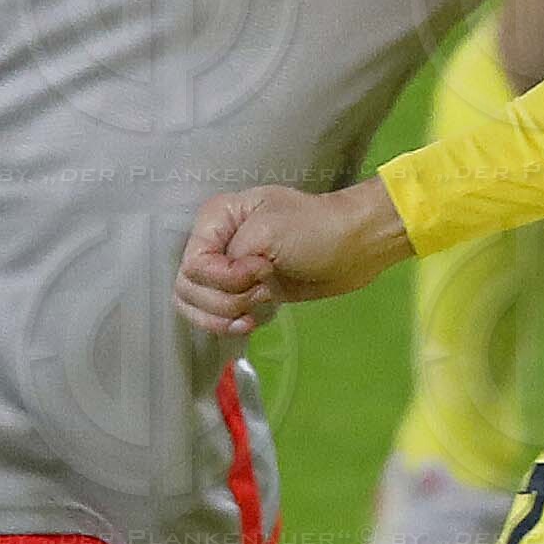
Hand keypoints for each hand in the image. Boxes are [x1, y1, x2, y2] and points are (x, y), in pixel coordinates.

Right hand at [176, 180, 411, 339]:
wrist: (354, 247)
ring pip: (198, 306)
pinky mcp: (245, 293)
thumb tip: (228, 284)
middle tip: (262, 290)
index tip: (259, 271)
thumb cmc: (316, 229)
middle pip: (188, 289)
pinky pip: (219, 316)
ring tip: (259, 306)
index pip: (192, 265)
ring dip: (226, 315)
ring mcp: (229, 271)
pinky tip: (255, 318)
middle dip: (224, 300)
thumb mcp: (269, 231)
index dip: (221, 278)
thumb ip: (234, 257)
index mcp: (217, 219)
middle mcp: (216, 244)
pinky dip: (232, 324)